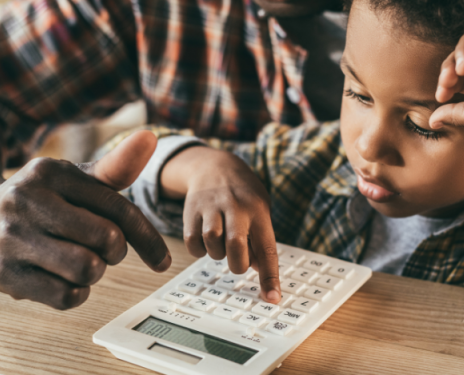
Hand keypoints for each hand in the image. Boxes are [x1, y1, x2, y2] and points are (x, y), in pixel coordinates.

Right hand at [0, 131, 170, 309]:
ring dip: (95, 272)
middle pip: (107, 240)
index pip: (118, 208)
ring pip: (88, 269)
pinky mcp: (3, 274)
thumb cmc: (43, 198)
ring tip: (80, 261)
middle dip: (114, 252)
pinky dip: (76, 293)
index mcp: (50, 173)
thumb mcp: (75, 178)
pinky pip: (65, 296)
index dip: (147, 238)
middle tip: (103, 251)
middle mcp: (26, 201)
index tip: (162, 261)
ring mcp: (10, 238)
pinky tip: (64, 278)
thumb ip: (115, 167)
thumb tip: (150, 137)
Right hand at [161, 147, 280, 303]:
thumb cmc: (242, 195)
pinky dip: (199, 250)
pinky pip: (193, 243)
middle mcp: (235, 207)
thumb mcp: (260, 210)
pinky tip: (205, 240)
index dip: (269, 277)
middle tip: (238, 262)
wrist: (214, 165)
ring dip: (217, 254)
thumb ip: (261, 240)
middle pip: (235, 246)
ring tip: (221, 244)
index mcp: (258, 210)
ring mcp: (211, 207)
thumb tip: (260, 270)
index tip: (272, 299)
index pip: (267, 248)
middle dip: (237, 264)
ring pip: (212, 244)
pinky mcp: (191, 211)